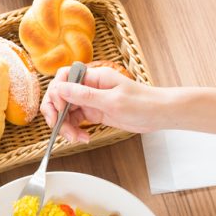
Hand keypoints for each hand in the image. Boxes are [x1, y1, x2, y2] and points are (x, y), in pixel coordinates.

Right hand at [42, 65, 171, 143]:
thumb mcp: (112, 101)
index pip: (64, 77)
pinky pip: (76, 120)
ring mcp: (91, 100)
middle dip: (56, 113)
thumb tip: (60, 88)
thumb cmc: (142, 103)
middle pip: (60, 95)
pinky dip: (75, 130)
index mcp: (94, 77)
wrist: (159, 114)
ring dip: (65, 126)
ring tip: (76, 138)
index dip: (57, 93)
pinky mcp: (94, 112)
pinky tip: (82, 137)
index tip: (61, 109)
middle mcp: (89, 87)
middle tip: (59, 129)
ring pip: (66, 111)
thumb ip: (85, 95)